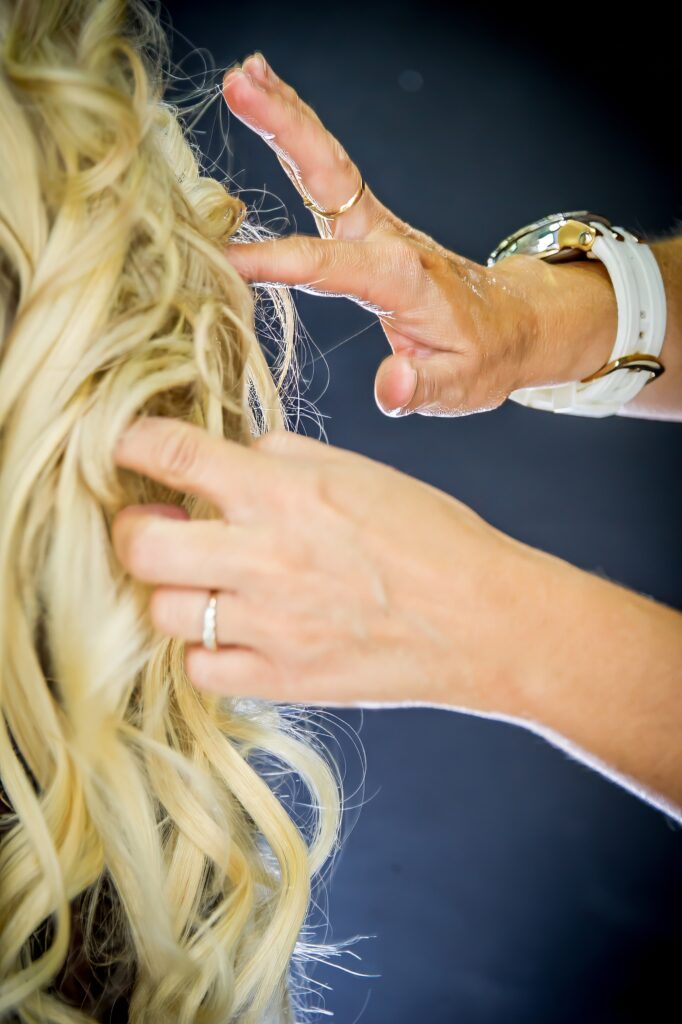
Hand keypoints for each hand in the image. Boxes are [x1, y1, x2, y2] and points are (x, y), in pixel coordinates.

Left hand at [111, 416, 536, 709]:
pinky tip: (232, 630)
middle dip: (129, 529)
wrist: (483, 620)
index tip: (124, 446)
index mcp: (286, 492)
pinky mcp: (281, 679)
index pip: (174, 454)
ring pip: (162, 612)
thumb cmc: (431, 537)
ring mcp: (270, 625)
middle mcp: (266, 557)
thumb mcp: (360, 470)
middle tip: (149, 525)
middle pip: (140, 545)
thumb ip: (282, 457)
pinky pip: (200, 669)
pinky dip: (204, 648)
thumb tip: (231, 458)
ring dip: (171, 591)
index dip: (129, 442)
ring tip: (202, 581)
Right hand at [221, 53, 617, 415]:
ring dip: (288, 117)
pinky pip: (331, 175)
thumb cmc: (485, 357)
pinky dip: (302, 136)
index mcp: (401, 277)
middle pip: (330, 174)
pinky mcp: (369, 226)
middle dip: (286, 128)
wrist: (513, 324)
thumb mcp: (461, 386)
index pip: (327, 264)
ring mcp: (377, 227)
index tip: (226, 259)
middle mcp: (387, 239)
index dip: (275, 260)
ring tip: (245, 76)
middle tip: (241, 85)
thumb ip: (424, 388)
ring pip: (328, 164)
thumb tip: (392, 387)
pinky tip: (273, 104)